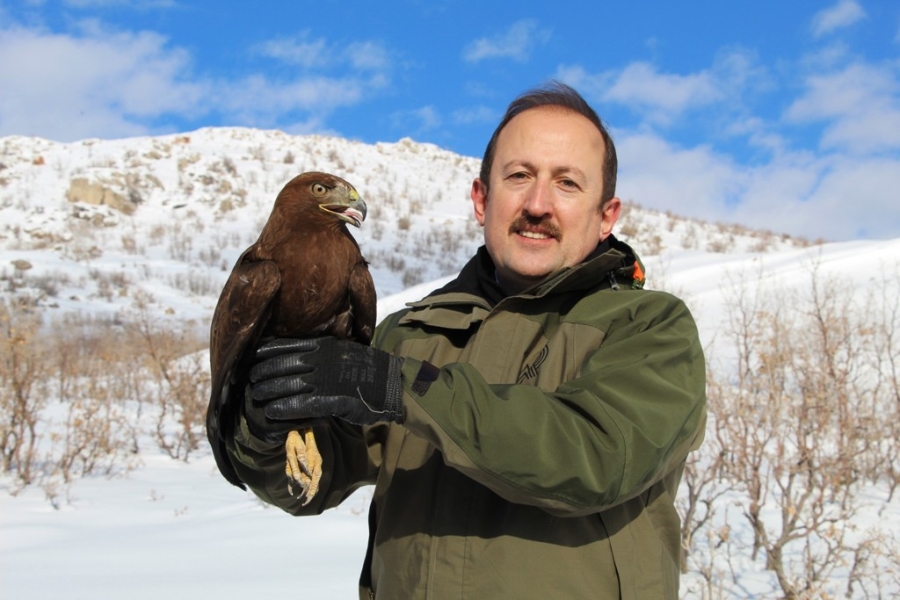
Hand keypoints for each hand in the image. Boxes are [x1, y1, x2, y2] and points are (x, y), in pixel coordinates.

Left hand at [248, 337, 404, 426]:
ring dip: (269, 391)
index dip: (265, 353)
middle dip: (263, 373)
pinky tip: (273, 412)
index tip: (252, 358)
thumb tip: (297, 353)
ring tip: (256, 397)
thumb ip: (321, 351)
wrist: (393, 385)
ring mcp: (329, 380)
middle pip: (283, 366)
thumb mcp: (342, 351)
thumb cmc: (366, 369)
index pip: (286, 346)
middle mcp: (323, 360)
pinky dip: (286, 408)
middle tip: (250, 381)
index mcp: (324, 345)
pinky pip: (304, 405)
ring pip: (290, 385)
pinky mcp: (335, 400)